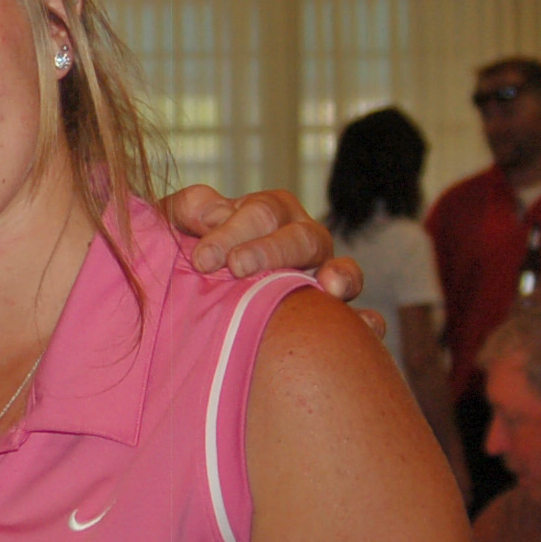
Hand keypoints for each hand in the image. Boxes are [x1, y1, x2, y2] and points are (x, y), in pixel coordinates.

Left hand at [162, 185, 375, 332]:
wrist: (185, 302)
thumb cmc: (181, 256)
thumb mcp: (173, 227)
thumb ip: (187, 211)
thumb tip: (213, 213)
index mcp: (267, 214)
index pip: (261, 213)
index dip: (233, 231)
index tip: (203, 258)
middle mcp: (301, 242)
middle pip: (303, 238)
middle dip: (271, 251)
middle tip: (237, 268)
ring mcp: (321, 279)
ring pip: (342, 271)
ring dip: (341, 276)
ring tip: (330, 288)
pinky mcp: (332, 318)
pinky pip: (360, 318)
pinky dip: (367, 322)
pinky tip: (368, 330)